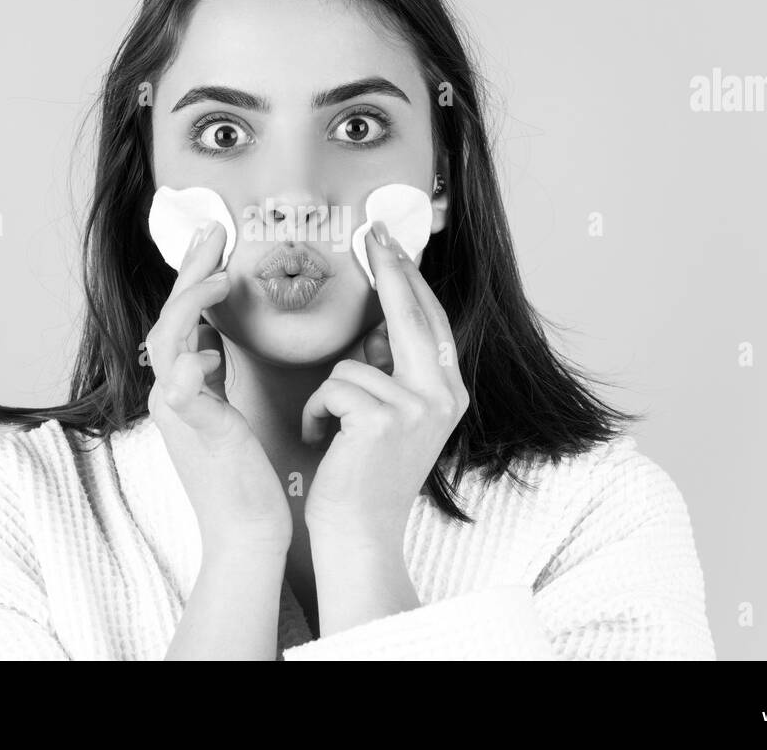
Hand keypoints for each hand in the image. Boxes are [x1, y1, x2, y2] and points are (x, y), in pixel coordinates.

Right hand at [145, 220, 292, 559]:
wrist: (245, 532)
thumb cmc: (243, 475)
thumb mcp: (223, 415)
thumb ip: (211, 379)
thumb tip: (210, 345)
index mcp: (180, 388)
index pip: (181, 318)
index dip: (194, 276)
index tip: (216, 240)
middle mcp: (170, 395)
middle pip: (168, 318)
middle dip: (190, 271)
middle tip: (214, 229)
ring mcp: (178, 415)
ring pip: (167, 345)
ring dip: (192, 307)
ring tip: (222, 278)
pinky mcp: (198, 437)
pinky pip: (181, 397)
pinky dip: (189, 371)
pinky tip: (207, 352)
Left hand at [301, 219, 470, 546]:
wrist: (359, 534)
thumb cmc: (364, 476)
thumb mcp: (391, 417)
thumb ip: (392, 372)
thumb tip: (375, 326)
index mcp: (449, 392)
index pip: (430, 321)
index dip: (410, 279)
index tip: (389, 243)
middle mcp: (444, 396)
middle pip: (412, 314)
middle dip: (389, 270)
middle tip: (370, 232)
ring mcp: (418, 407)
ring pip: (353, 363)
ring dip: (328, 397)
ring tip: (331, 434)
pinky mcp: (384, 419)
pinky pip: (333, 387)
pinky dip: (317, 414)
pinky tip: (324, 444)